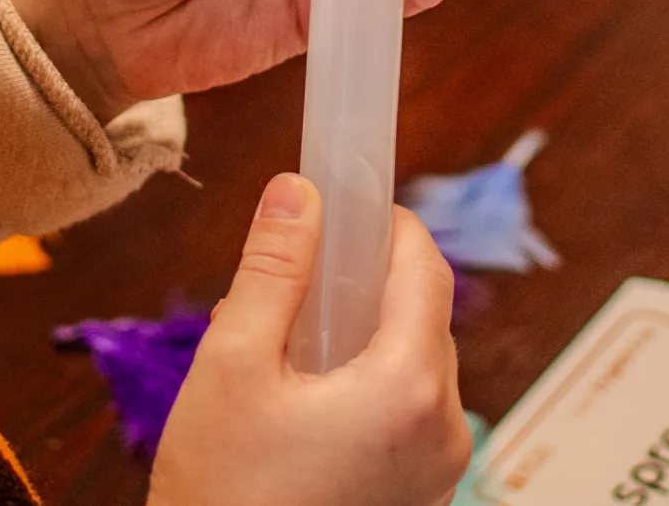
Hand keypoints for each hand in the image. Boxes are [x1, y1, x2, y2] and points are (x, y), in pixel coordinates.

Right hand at [151, 174, 470, 505]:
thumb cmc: (224, 496)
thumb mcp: (233, 367)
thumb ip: (273, 272)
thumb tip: (298, 193)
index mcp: (409, 388)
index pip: (426, 266)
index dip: (386, 223)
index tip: (343, 204)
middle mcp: (444, 431)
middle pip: (421, 316)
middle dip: (362, 287)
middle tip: (292, 286)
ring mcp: (438, 474)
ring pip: (413, 367)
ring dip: (359, 342)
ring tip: (281, 359)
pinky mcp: (418, 502)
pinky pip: (406, 418)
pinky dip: (364, 392)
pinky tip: (298, 408)